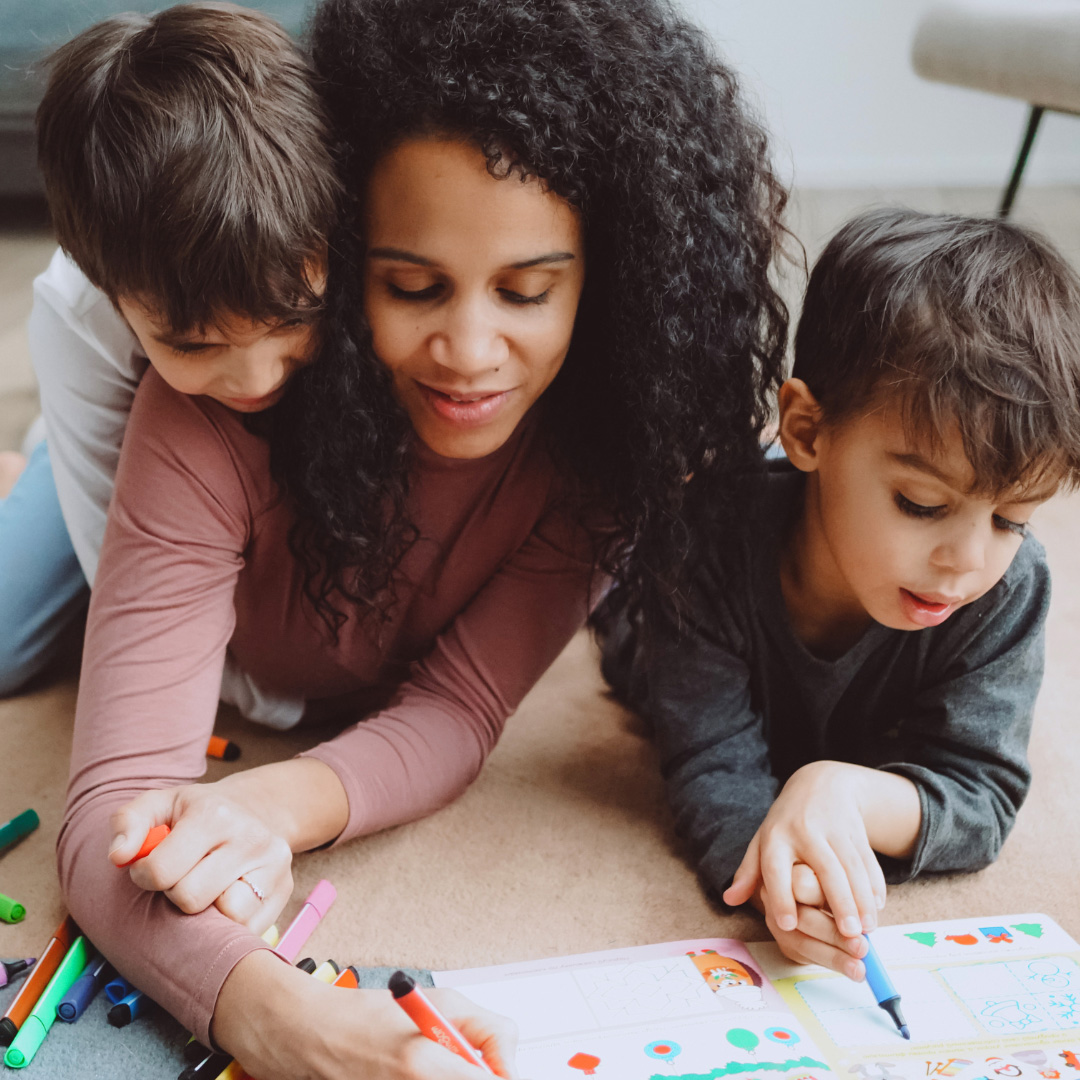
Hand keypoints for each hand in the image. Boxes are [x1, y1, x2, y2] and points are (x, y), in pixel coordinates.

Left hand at [109, 783, 292, 934]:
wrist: (258, 808)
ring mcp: (273, 865)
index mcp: (215, 814)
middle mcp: (250, 837)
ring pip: (224, 918)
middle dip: (176, 893)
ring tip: (206, 885)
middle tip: (182, 875)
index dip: (145, 876)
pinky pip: (246, 929)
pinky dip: (229, 922)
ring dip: (206, 910)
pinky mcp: (285, 890)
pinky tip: (225, 897)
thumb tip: (119, 856)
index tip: (152, 867)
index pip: (161, 871)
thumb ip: (128, 822)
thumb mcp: (160, 804)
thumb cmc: (199, 813)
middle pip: (190, 899)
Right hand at [214, 951, 518, 1078]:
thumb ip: (485, 1030)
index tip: (498, 1068)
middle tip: (467, 1068)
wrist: (311, 1036)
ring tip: (434, 1068)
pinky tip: (415, 1076)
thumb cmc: (371, 1016)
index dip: (501, 1074)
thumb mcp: (440, 1002)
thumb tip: (508, 1062)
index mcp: (426, 1065)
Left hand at [723, 762, 886, 958]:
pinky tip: (877, 907)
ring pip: (852, 866)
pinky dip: (875, 884)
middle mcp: (805, 830)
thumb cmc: (786, 823)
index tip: (788, 926)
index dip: (780, 896)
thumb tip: (729, 900)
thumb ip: (749, 873)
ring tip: (867, 928)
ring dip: (862, 899)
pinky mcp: (857, 829)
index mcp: (775, 836)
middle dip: (839, 902)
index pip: (775, 867)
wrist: (821, 784)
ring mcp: (834, 828)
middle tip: (849, 935)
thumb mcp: (762, 840)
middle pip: (826, 869)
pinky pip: (868, 860)